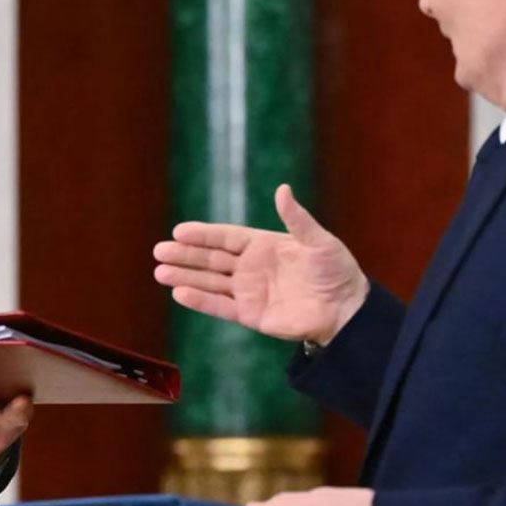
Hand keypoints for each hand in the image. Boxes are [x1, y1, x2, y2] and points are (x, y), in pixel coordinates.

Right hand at [153, 183, 368, 343]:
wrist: (347, 309)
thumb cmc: (337, 271)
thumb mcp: (319, 241)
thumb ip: (297, 218)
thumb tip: (282, 189)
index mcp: (263, 245)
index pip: (225, 238)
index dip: (202, 235)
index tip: (179, 231)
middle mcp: (251, 268)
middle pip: (211, 260)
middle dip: (185, 255)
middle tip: (159, 251)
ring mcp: (249, 292)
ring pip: (210, 283)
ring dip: (185, 277)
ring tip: (160, 272)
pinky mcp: (251, 315)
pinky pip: (221, 307)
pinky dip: (200, 301)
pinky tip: (180, 293)